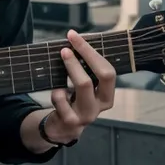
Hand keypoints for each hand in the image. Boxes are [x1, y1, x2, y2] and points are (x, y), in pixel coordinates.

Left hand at [44, 30, 115, 144]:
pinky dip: (57, 90)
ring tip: (62, 57)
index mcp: (108, 94)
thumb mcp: (85, 88)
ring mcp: (87, 114)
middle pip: (102, 75)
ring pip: (83, 85)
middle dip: (85, 55)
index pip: (108, 70)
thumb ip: (86, 70)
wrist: (63, 128)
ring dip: (71, 68)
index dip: (92, 51)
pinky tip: (56, 91)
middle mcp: (101, 104)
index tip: (75, 36)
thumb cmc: (75, 101)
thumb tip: (76, 40)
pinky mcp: (71, 121)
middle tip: (67, 46)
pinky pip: (62, 99)